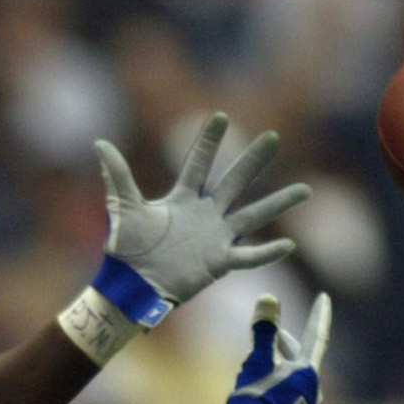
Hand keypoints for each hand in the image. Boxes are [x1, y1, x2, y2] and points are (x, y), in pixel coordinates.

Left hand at [95, 113, 308, 314]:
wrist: (132, 287)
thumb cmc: (126, 250)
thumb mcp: (124, 209)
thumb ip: (117, 176)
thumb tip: (99, 143)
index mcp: (183, 199)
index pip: (199, 164)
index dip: (209, 141)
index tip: (220, 116)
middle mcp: (204, 214)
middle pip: (234, 181)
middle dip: (253, 160)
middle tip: (273, 137)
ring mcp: (215, 238)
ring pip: (253, 215)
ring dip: (278, 202)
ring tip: (304, 190)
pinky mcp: (219, 262)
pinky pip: (249, 256)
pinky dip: (267, 253)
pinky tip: (289, 245)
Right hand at [220, 292, 333, 403]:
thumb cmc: (256, 401)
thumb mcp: (257, 362)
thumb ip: (264, 330)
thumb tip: (269, 297)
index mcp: (308, 374)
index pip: (317, 336)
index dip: (319, 314)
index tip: (324, 298)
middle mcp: (314, 394)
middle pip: (302, 362)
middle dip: (287, 346)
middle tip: (276, 335)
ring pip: (294, 386)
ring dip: (280, 373)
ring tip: (263, 370)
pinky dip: (277, 398)